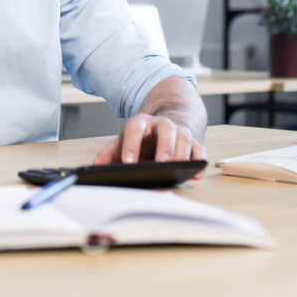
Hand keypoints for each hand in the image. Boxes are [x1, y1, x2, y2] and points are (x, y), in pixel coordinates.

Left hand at [92, 114, 206, 177]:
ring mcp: (180, 133)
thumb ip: (110, 152)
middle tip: (160, 163)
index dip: (131, 145)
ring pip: (184, 139)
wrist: (165, 126)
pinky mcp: (194, 143)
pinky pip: (200, 151)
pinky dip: (199, 162)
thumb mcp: (123, 140)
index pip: (135, 128)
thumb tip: (96, 165)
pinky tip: (195, 174)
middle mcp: (163, 125)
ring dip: (182, 154)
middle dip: (164, 147)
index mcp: (142, 122)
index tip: (128, 162)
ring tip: (177, 169)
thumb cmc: (143, 138)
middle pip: (166, 131)